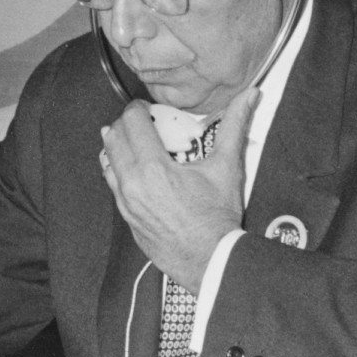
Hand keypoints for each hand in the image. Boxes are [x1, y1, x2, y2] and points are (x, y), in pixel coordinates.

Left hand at [99, 88, 256, 288]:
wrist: (211, 259)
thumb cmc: (219, 217)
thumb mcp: (227, 168)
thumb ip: (234, 126)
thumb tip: (249, 97)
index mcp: (154, 168)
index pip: (132, 123)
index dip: (137, 108)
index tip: (146, 107)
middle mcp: (132, 184)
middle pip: (113, 138)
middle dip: (125, 124)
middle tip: (140, 121)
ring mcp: (126, 202)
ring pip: (107, 161)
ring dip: (116, 146)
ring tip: (132, 141)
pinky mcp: (126, 216)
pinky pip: (112, 185)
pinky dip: (118, 170)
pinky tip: (133, 169)